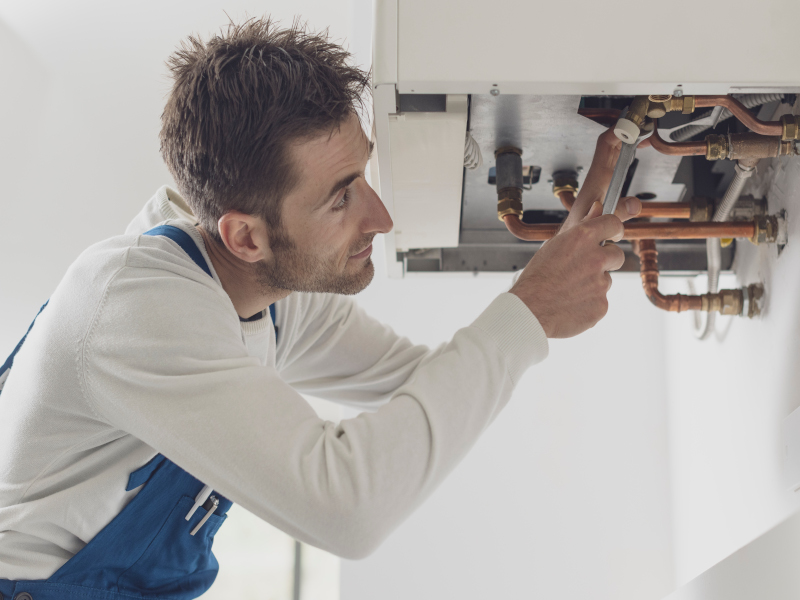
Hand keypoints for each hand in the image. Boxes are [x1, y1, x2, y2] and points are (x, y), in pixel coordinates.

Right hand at [508, 128, 642, 338]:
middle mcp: (596, 258)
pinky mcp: (602, 305)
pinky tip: (570, 302)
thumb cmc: (535, 279)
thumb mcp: (554, 246)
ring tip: (569, 289)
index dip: (613, 229)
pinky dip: (589, 302)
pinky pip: (601, 301)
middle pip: (617, 254)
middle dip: (605, 260)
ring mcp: (601, 283)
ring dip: (593, 283)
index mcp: (582, 238)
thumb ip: (581, 228)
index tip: (611, 235)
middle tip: (582, 268)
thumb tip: (598, 208)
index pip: (614, 223)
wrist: (528, 312)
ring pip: (606, 280)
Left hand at [562, 126, 641, 227]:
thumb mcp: (602, 223)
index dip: (619, 130)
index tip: (634, 120)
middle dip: (628, 130)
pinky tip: (637, 151)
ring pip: (614, 152)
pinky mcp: (604, 185)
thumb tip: (635, 204)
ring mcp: (601, 179)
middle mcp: (598, 175)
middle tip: (645, 121)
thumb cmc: (581, 229)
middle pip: (612, 143)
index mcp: (597, 178)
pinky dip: (627, 152)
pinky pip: (616, 162)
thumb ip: (619, 213)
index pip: (606, 145)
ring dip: (628, 139)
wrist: (573, 237)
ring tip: (644, 132)